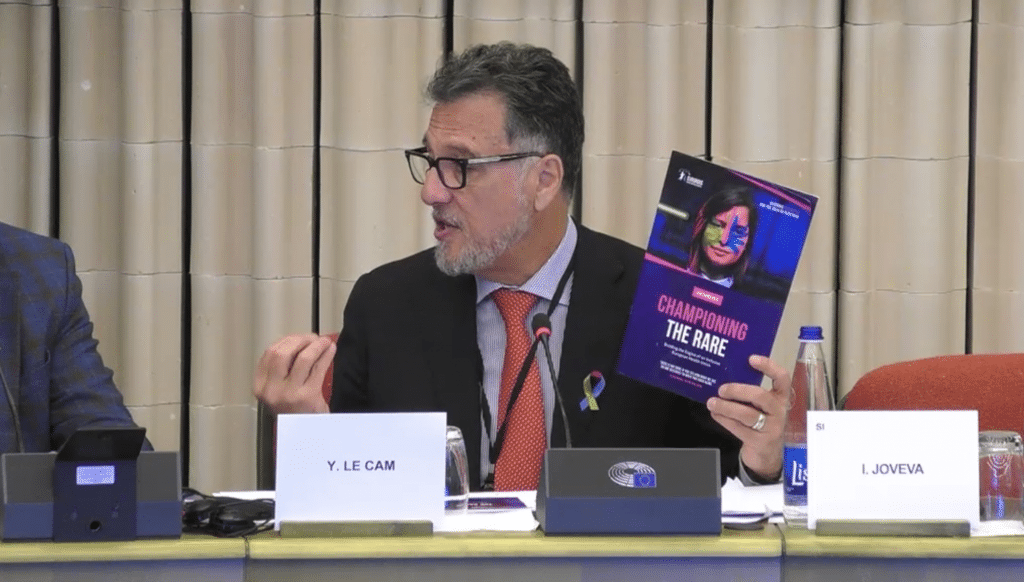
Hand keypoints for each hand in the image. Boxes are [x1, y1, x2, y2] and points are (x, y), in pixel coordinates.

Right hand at [253, 333, 336, 414]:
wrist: (304, 434)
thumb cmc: (294, 412)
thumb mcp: (278, 390)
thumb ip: (281, 369)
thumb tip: (298, 341)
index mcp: (260, 386)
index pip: (270, 354)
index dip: (286, 341)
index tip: (298, 337)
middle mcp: (272, 390)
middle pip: (283, 353)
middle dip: (300, 340)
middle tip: (312, 338)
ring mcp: (290, 394)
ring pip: (303, 358)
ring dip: (316, 346)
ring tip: (324, 342)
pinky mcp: (308, 396)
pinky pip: (318, 369)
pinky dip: (326, 356)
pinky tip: (330, 351)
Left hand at [706, 354, 789, 480]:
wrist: (766, 453)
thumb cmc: (760, 422)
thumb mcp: (760, 406)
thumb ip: (749, 393)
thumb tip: (723, 377)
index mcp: (780, 397)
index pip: (782, 378)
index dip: (769, 366)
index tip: (751, 359)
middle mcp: (779, 411)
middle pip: (760, 396)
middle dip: (738, 391)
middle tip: (721, 389)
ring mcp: (772, 428)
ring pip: (748, 414)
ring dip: (726, 407)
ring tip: (712, 403)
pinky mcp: (761, 442)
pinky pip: (740, 428)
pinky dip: (724, 420)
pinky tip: (715, 414)